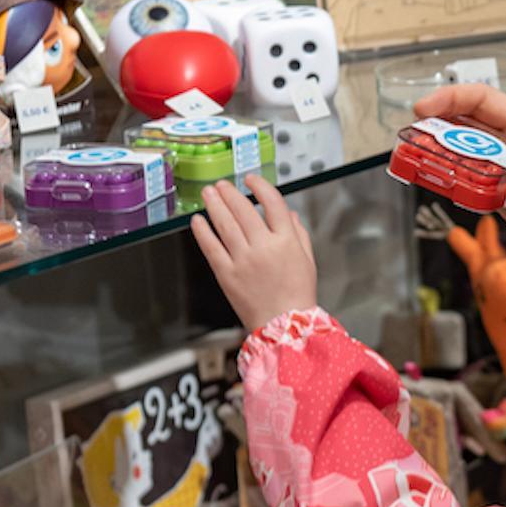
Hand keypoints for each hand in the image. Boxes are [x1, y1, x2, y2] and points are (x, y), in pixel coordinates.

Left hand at [190, 175, 316, 332]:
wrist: (284, 326)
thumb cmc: (297, 296)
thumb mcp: (308, 261)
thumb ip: (299, 234)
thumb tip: (289, 214)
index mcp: (286, 242)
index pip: (273, 203)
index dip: (260, 187)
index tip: (251, 180)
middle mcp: (264, 247)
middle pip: (244, 210)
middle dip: (231, 193)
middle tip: (222, 184)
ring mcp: (243, 260)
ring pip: (225, 224)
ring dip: (215, 205)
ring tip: (208, 193)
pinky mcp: (227, 274)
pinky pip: (211, 247)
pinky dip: (203, 231)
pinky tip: (197, 220)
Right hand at [413, 84, 505, 262]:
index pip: (485, 103)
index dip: (452, 100)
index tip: (423, 110)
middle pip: (465, 130)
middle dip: (434, 133)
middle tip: (408, 145)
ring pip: (464, 161)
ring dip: (440, 162)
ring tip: (413, 167)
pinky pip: (473, 192)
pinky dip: (454, 190)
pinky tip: (440, 190)